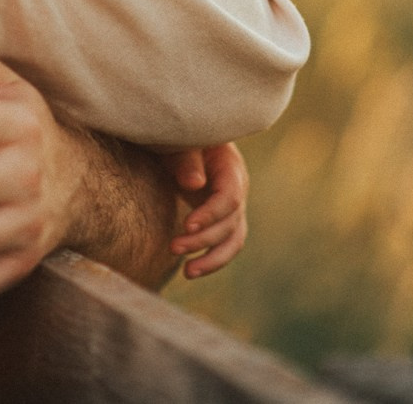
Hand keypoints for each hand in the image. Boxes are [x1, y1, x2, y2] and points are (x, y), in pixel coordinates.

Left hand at [163, 143, 248, 277]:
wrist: (184, 144)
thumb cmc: (180, 140)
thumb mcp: (181, 144)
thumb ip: (187, 160)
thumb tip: (195, 184)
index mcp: (231, 167)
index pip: (230, 197)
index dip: (211, 214)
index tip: (187, 225)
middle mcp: (238, 189)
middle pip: (230, 222)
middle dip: (204, 239)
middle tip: (173, 247)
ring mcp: (234, 207)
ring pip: (233, 240)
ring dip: (213, 259)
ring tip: (187, 272)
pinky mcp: (224, 220)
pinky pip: (225, 245)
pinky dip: (212, 260)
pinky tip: (190, 270)